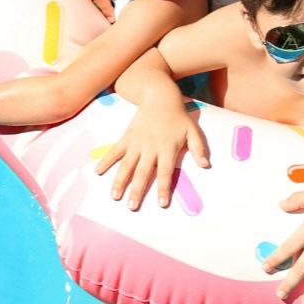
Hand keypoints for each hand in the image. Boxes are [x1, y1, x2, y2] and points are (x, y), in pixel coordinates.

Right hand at [92, 102, 209, 210]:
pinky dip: (106, 161)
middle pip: (142, 173)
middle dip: (137, 191)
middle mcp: (150, 148)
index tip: (161, 204)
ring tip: (114, 196)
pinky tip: (98, 172)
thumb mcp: (192, 131)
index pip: (165, 172)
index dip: (163, 188)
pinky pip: (115, 151)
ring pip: (126, 165)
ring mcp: (136, 143)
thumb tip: (206, 165)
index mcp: (167, 148)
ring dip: (119, 181)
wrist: (159, 97)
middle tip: (132, 207)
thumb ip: (198, 148)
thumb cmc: (178, 117)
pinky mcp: (127, 137)